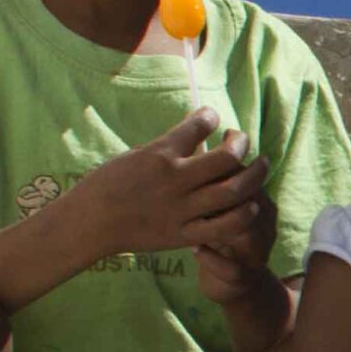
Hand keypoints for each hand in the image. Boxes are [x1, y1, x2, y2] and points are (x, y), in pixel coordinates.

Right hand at [65, 112, 264, 263]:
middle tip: (242, 140)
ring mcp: (180, 209)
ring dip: (254, 176)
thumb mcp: (135, 156)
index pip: (199, 125)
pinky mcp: (182, 235)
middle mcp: (174, 180)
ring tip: (261, 166)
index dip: (211, 116)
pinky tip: (251, 205)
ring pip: (233, 191)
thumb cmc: (106, 185)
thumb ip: (167, 149)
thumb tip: (195, 136)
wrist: (88, 223)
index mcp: (159, 154)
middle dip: (242, 143)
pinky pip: (224, 227)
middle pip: (227, 158)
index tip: (212, 117)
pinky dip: (243, 215)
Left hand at [187, 164, 280, 309]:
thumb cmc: (218, 229)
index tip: (202, 157)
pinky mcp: (243, 277)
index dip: (226, 163)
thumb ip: (210, 170)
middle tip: (194, 189)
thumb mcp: (217, 199)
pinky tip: (194, 250)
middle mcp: (262, 223)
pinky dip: (213, 260)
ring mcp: (257, 251)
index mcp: (256, 198)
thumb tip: (196, 133)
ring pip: (246, 231)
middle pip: (250, 198)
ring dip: (220, 224)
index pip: (244, 174)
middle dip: (225, 191)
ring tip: (195, 218)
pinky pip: (232, 269)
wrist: (235, 276)